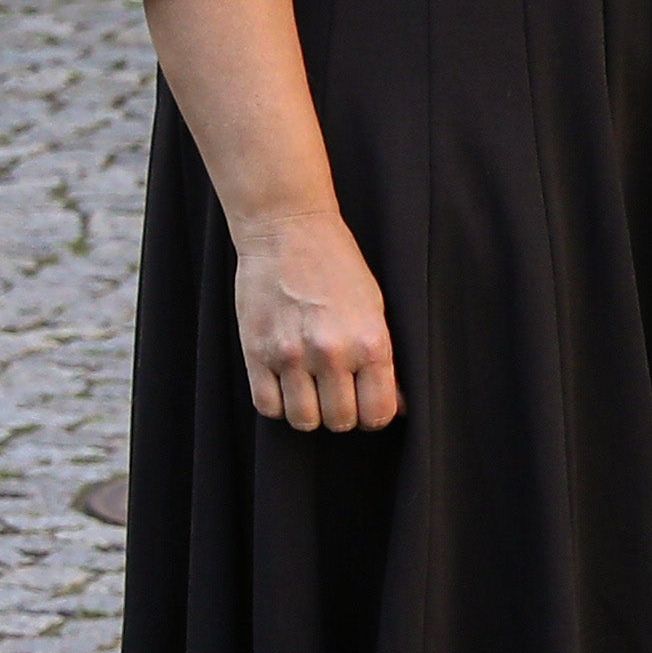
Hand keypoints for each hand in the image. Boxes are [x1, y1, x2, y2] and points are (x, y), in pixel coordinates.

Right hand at [228, 206, 400, 434]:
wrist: (289, 231)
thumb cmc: (338, 267)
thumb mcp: (376, 309)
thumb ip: (384, 361)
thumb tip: (396, 406)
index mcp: (370, 342)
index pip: (377, 412)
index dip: (375, 417)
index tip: (368, 407)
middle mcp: (331, 352)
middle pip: (339, 421)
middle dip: (342, 415)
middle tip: (339, 394)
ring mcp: (290, 355)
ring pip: (303, 420)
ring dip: (310, 412)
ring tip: (312, 390)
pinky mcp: (255, 352)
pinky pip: (267, 406)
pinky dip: (278, 404)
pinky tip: (287, 385)